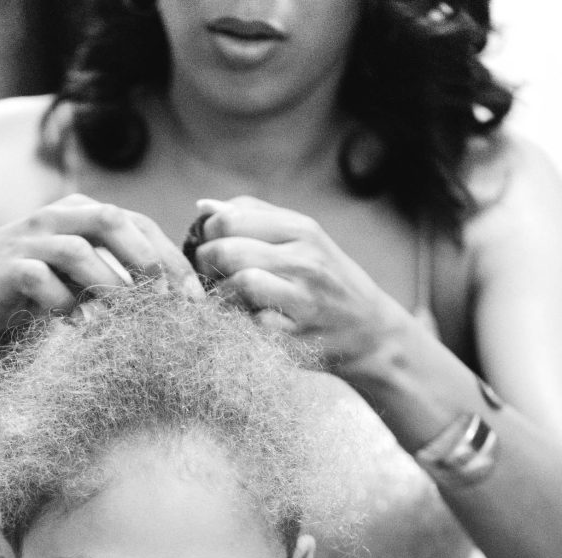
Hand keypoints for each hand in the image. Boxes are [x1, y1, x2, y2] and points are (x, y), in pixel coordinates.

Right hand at [0, 194, 202, 359]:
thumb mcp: (78, 273)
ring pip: (78, 251)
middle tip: (173, 303)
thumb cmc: (29, 285)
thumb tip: (171, 302)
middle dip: (150, 262)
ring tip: (129, 319)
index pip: (138, 222)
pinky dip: (63, 304)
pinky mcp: (5, 268)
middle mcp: (57, 216)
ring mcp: (29, 239)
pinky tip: (78, 327)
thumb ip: (115, 274)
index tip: (196, 298)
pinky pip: (39, 280)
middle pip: (114, 223)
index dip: (171, 256)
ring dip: (109, 286)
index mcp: (81, 212)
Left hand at [193, 195, 401, 376]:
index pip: (230, 218)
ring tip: (222, 298)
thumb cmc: (325, 280)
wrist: (369, 330)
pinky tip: (244, 320)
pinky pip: (253, 323)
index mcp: (301, 229)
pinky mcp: (298, 334)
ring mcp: (304, 298)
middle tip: (206, 276)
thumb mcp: (301, 239)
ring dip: (220, 294)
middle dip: (205, 264)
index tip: (207, 247)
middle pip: (229, 250)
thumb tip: (203, 206)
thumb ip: (254, 219)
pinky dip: (240, 322)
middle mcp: (305, 259)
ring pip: (241, 282)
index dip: (206, 234)